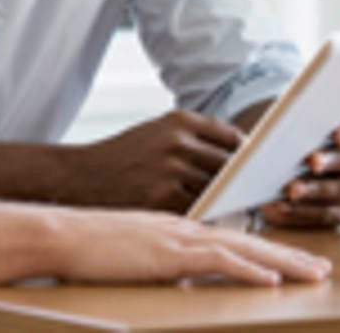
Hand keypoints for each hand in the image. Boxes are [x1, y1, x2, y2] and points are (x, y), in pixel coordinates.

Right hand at [57, 110, 243, 211]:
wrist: (82, 175)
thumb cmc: (124, 156)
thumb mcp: (157, 130)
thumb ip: (196, 135)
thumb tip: (242, 146)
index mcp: (180, 119)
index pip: (234, 138)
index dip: (249, 157)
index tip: (256, 171)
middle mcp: (178, 140)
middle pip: (231, 166)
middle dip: (242, 182)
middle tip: (251, 196)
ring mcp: (170, 169)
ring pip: (217, 191)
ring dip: (225, 202)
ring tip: (229, 211)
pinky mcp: (162, 198)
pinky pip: (197, 210)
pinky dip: (204, 217)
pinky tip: (202, 220)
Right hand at [57, 208, 331, 286]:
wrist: (61, 231)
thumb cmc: (87, 243)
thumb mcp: (134, 249)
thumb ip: (162, 260)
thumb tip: (180, 281)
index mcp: (177, 223)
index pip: (232, 233)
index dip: (266, 245)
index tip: (295, 255)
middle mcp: (184, 224)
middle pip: (247, 237)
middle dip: (289, 253)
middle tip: (323, 266)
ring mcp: (177, 236)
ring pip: (243, 246)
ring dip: (283, 260)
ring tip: (315, 274)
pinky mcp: (167, 252)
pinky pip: (217, 260)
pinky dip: (248, 269)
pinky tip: (271, 279)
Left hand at [260, 111, 339, 227]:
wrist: (308, 154)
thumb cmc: (309, 128)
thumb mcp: (309, 119)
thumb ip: (305, 118)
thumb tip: (284, 123)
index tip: (337, 134)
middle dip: (333, 162)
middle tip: (310, 161)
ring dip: (317, 191)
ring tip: (290, 190)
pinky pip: (330, 216)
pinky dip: (304, 212)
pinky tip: (280, 207)